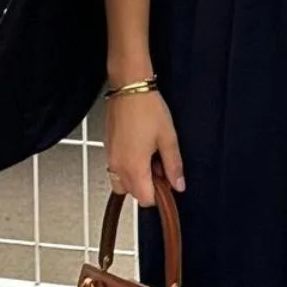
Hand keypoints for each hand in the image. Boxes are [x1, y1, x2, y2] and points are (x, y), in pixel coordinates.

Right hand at [104, 89, 184, 206]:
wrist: (129, 87)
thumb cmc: (148, 108)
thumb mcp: (168, 138)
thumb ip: (174, 165)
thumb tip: (178, 184)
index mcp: (134, 167)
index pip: (145, 199)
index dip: (159, 194)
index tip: (168, 181)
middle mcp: (118, 166)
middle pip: (133, 193)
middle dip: (148, 185)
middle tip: (161, 165)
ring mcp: (110, 157)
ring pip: (122, 182)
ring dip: (137, 176)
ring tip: (150, 156)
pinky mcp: (107, 148)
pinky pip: (116, 168)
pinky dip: (128, 166)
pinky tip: (140, 147)